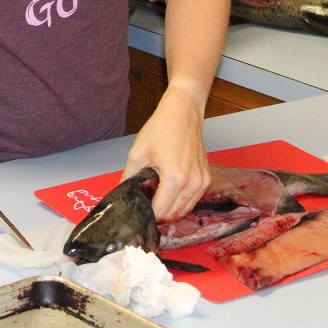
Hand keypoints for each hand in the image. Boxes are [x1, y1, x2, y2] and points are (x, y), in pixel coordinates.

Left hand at [122, 83, 209, 221]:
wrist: (183, 112)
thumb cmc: (160, 129)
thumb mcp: (138, 154)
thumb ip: (128, 178)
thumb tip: (121, 195)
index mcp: (175, 179)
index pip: (160, 211)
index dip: (147, 213)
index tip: (138, 208)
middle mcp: (193, 184)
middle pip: (174, 214)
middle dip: (158, 213)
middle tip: (145, 204)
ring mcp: (202, 183)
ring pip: (184, 210)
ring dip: (170, 210)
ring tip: (155, 197)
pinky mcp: (206, 179)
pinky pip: (192, 200)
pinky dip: (180, 201)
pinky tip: (168, 191)